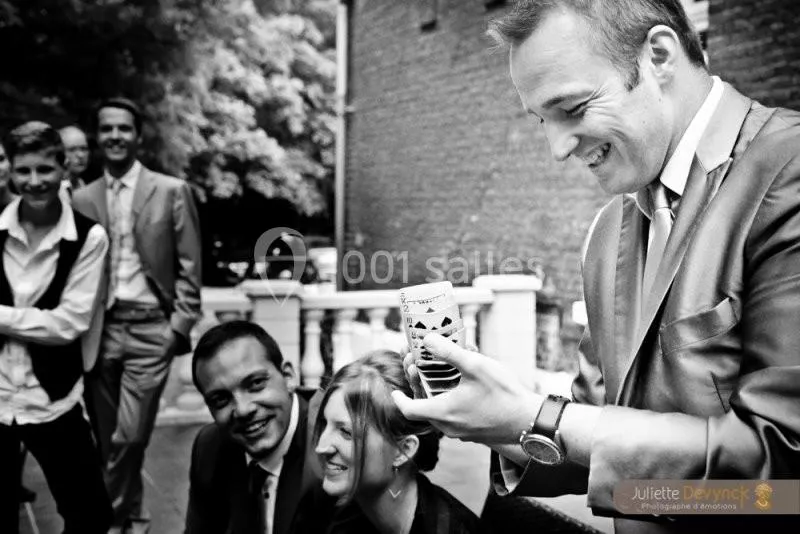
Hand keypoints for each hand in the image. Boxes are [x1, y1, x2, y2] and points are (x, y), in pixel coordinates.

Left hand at [392, 333, 542, 443]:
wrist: (529, 422)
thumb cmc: (503, 395)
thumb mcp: (475, 365)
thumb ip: (449, 352)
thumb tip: (426, 339)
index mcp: (443, 412)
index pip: (409, 410)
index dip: (399, 399)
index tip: (394, 390)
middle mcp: (448, 427)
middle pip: (423, 408)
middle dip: (417, 386)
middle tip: (417, 365)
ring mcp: (461, 432)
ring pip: (438, 413)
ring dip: (433, 393)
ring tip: (437, 372)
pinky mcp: (473, 432)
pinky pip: (453, 417)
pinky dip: (448, 401)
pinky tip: (459, 386)